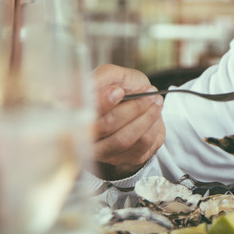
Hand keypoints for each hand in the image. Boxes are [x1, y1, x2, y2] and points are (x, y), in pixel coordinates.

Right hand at [91, 64, 164, 179]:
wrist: (144, 102)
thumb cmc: (124, 87)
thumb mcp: (114, 75)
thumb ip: (102, 76)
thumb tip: (89, 85)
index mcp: (77, 113)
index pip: (83, 113)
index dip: (101, 103)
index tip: (118, 91)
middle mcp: (85, 136)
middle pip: (105, 126)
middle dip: (132, 107)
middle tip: (149, 92)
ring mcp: (103, 152)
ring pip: (123, 139)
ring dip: (145, 117)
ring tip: (156, 100)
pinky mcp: (124, 159)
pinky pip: (141, 145)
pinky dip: (152, 126)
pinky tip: (156, 112)